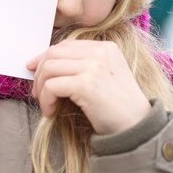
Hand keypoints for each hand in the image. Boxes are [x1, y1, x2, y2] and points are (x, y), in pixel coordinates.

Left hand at [27, 39, 150, 134]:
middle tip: (38, 92)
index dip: (45, 57)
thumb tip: (47, 64)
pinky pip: (51, 86)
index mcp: (106, 48)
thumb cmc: (118, 108)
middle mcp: (100, 52)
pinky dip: (46, 99)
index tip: (35, 71)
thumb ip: (84, 65)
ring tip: (46, 104)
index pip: (66, 45)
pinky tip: (51, 112)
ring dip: (41, 88)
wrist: (137, 127)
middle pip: (53, 53)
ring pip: (49, 68)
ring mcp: (93, 67)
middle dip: (40, 73)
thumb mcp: (105, 76)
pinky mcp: (85, 84)